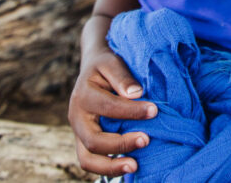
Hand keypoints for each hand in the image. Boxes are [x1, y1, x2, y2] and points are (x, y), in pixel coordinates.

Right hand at [68, 48, 158, 175]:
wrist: (92, 70)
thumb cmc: (105, 66)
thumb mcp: (111, 62)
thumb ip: (122, 76)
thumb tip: (136, 93)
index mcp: (83, 95)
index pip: (108, 107)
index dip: (132, 111)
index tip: (154, 110)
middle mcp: (76, 117)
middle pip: (93, 140)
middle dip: (121, 144)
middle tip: (146, 140)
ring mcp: (78, 133)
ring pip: (87, 159)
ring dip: (111, 166)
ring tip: (135, 165)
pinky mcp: (83, 142)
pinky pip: (90, 162)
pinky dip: (108, 168)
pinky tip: (129, 165)